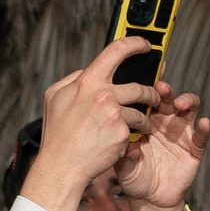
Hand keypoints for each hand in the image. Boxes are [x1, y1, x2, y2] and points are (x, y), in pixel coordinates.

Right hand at [20, 38, 157, 210]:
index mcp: (87, 81)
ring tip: (144, 126)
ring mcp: (114, 114)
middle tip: (154, 97)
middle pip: (138, 86)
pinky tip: (125, 143)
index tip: (146, 45)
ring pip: (140, 110)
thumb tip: (87, 71)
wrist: (61, 167)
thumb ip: (73, 79)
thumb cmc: (57, 134)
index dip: (135, 43)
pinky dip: (133, 136)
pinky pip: (134, 130)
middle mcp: (103, 94)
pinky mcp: (122, 133)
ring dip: (146, 118)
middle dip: (151, 92)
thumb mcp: (55, 97)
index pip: (116, 50)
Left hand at [114, 79, 209, 210]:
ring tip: (180, 104)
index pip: (148, 98)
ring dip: (186, 101)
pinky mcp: (194, 148)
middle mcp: (165, 121)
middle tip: (160, 87)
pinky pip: (201, 136)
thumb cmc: (133, 177)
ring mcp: (182, 133)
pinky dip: (204, 128)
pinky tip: (204, 123)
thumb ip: (125, 154)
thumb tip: (129, 146)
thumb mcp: (123, 166)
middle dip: (166, 90)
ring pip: (189, 109)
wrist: (150, 199)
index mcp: (146, 119)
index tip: (143, 75)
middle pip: (169, 98)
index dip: (147, 85)